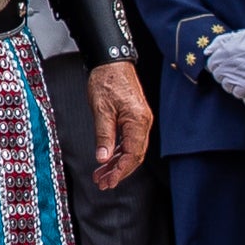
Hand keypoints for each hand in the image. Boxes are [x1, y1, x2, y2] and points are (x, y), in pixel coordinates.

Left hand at [85, 61, 150, 188]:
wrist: (112, 60)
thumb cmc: (106, 80)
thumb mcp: (101, 109)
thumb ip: (104, 135)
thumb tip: (103, 159)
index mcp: (138, 121)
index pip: (133, 154)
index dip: (120, 171)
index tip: (108, 182)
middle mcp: (143, 122)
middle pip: (134, 155)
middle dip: (118, 172)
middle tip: (102, 183)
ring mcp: (140, 121)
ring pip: (131, 150)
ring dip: (117, 164)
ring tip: (101, 175)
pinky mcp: (134, 118)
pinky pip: (129, 141)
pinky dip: (118, 152)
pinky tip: (107, 160)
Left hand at [202, 26, 244, 101]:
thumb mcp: (235, 35)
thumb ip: (219, 42)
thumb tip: (207, 52)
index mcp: (221, 53)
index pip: (211, 65)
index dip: (220, 67)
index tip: (228, 66)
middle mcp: (225, 65)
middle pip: (219, 77)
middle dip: (226, 76)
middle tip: (238, 73)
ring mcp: (234, 76)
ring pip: (227, 87)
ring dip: (234, 85)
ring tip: (244, 80)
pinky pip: (238, 93)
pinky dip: (243, 92)